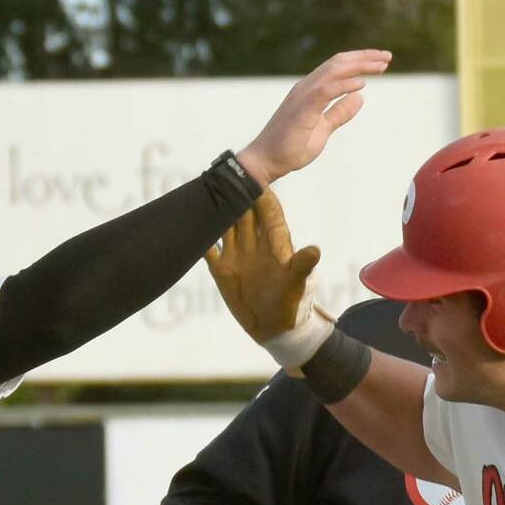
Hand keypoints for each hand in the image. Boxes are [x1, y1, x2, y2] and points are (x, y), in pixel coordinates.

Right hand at [206, 191, 333, 366]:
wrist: (276, 329)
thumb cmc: (291, 305)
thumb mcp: (298, 285)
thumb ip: (302, 266)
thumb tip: (315, 250)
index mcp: (275, 243)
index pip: (268, 210)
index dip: (260, 193)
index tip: (250, 176)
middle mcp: (254, 244)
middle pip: (243, 211)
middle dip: (234, 193)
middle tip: (221, 174)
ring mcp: (237, 255)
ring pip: (223, 225)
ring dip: (214, 211)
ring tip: (201, 192)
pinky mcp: (222, 270)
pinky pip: (209, 249)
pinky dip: (199, 238)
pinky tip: (188, 223)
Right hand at [236, 49, 393, 186]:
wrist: (267, 161)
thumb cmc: (291, 146)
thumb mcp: (324, 128)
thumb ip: (340, 112)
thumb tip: (360, 98)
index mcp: (312, 90)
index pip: (338, 67)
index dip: (360, 61)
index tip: (381, 61)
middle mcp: (307, 87)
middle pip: (338, 63)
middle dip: (364, 57)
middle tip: (388, 56)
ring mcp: (303, 96)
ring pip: (333, 71)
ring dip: (359, 66)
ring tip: (381, 66)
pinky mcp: (302, 109)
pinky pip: (325, 91)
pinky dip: (344, 84)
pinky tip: (362, 83)